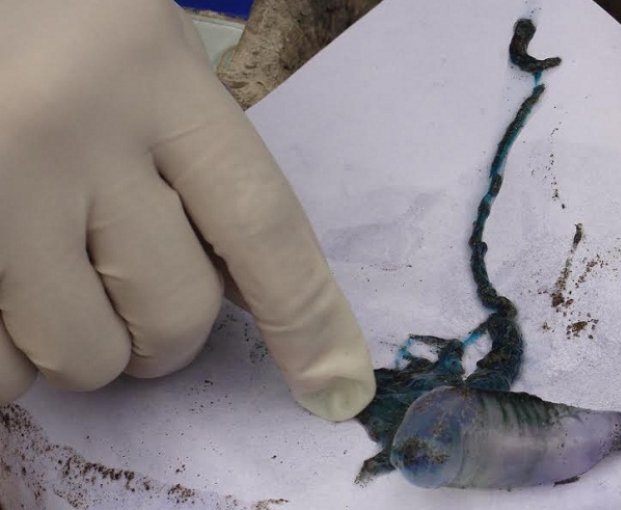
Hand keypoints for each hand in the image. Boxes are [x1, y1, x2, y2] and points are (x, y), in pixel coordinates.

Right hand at [0, 0, 373, 420]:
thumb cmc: (47, 23)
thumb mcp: (142, 55)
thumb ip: (199, 156)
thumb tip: (252, 289)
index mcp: (156, 76)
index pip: (265, 228)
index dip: (310, 321)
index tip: (337, 384)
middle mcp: (75, 130)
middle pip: (177, 312)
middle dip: (163, 337)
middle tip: (124, 290)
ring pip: (81, 354)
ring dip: (80, 346)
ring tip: (47, 279)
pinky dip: (11, 354)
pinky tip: (4, 293)